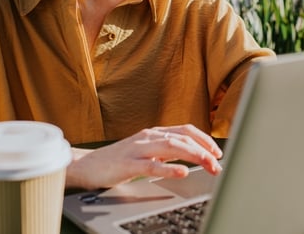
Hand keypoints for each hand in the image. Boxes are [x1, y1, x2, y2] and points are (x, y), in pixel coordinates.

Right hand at [65, 124, 223, 189]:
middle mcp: (148, 137)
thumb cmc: (116, 161)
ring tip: (208, 165)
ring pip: (171, 147)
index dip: (204, 139)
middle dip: (204, 150)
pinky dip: (169, 168)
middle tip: (218, 164)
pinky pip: (151, 165)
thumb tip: (190, 158)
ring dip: (193, 156)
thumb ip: (165, 152)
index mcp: (153, 133)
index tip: (218, 152)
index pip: (185, 130)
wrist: (86, 166)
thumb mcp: (145, 153)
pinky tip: (182, 172)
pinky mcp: (127, 164)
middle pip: (182, 138)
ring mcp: (137, 149)